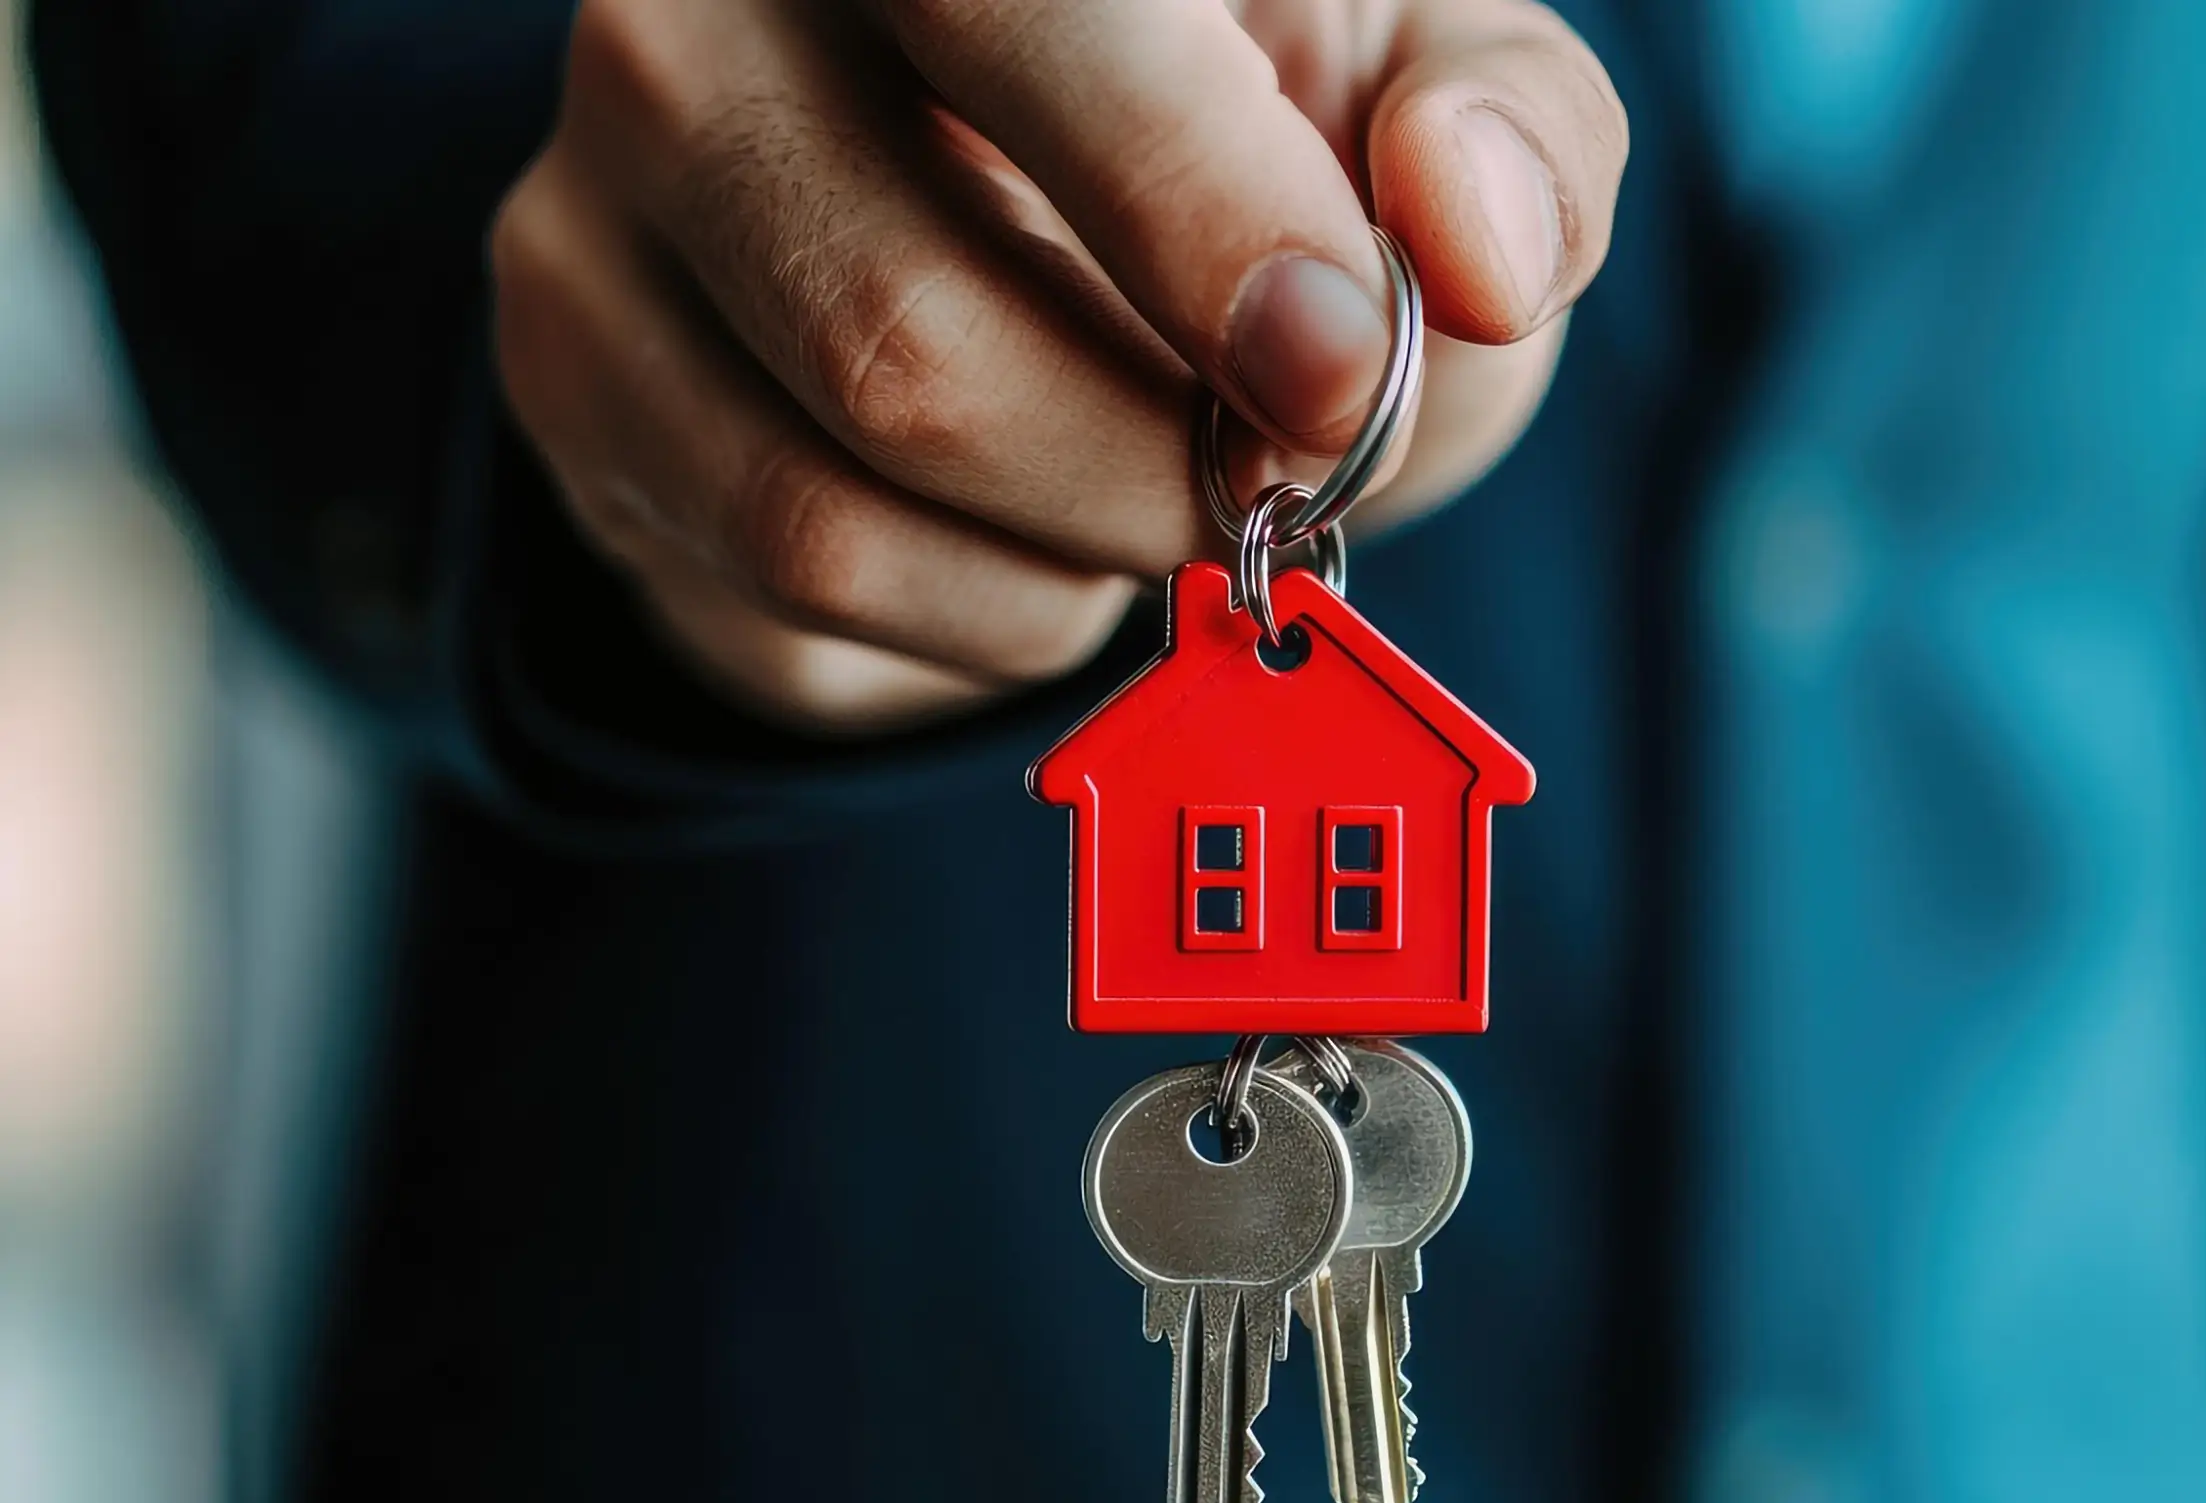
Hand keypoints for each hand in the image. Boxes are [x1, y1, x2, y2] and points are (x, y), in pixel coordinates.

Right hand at [492, 0, 1627, 732]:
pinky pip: (794, 586)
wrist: (1025, 246)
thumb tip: (1475, 238)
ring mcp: (599, 197)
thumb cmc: (1243, 149)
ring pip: (835, 503)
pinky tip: (1025, 525)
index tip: (1334, 373)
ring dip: (1071, 555)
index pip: (1011, 7)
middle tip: (1265, 476)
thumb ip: (1505, 132)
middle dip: (1146, 472)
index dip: (1185, 207)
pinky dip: (984, 613)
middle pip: (904, 331)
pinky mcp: (572, 367)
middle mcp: (700, 10)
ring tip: (1146, 482)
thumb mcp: (1414, 98)